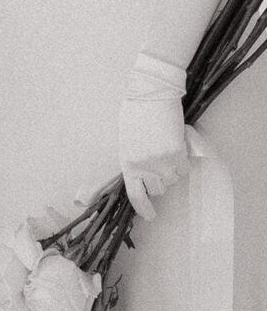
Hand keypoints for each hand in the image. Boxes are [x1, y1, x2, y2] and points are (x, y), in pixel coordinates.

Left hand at [118, 53, 189, 219]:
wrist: (151, 94)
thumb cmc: (135, 113)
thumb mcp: (126, 140)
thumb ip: (133, 159)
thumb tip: (142, 175)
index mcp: (127, 162)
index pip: (135, 194)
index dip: (143, 208)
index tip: (150, 216)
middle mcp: (144, 166)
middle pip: (158, 189)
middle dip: (160, 181)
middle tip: (159, 165)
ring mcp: (161, 161)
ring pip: (173, 179)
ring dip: (172, 170)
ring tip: (166, 151)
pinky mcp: (177, 153)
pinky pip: (184, 168)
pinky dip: (183, 161)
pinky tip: (176, 146)